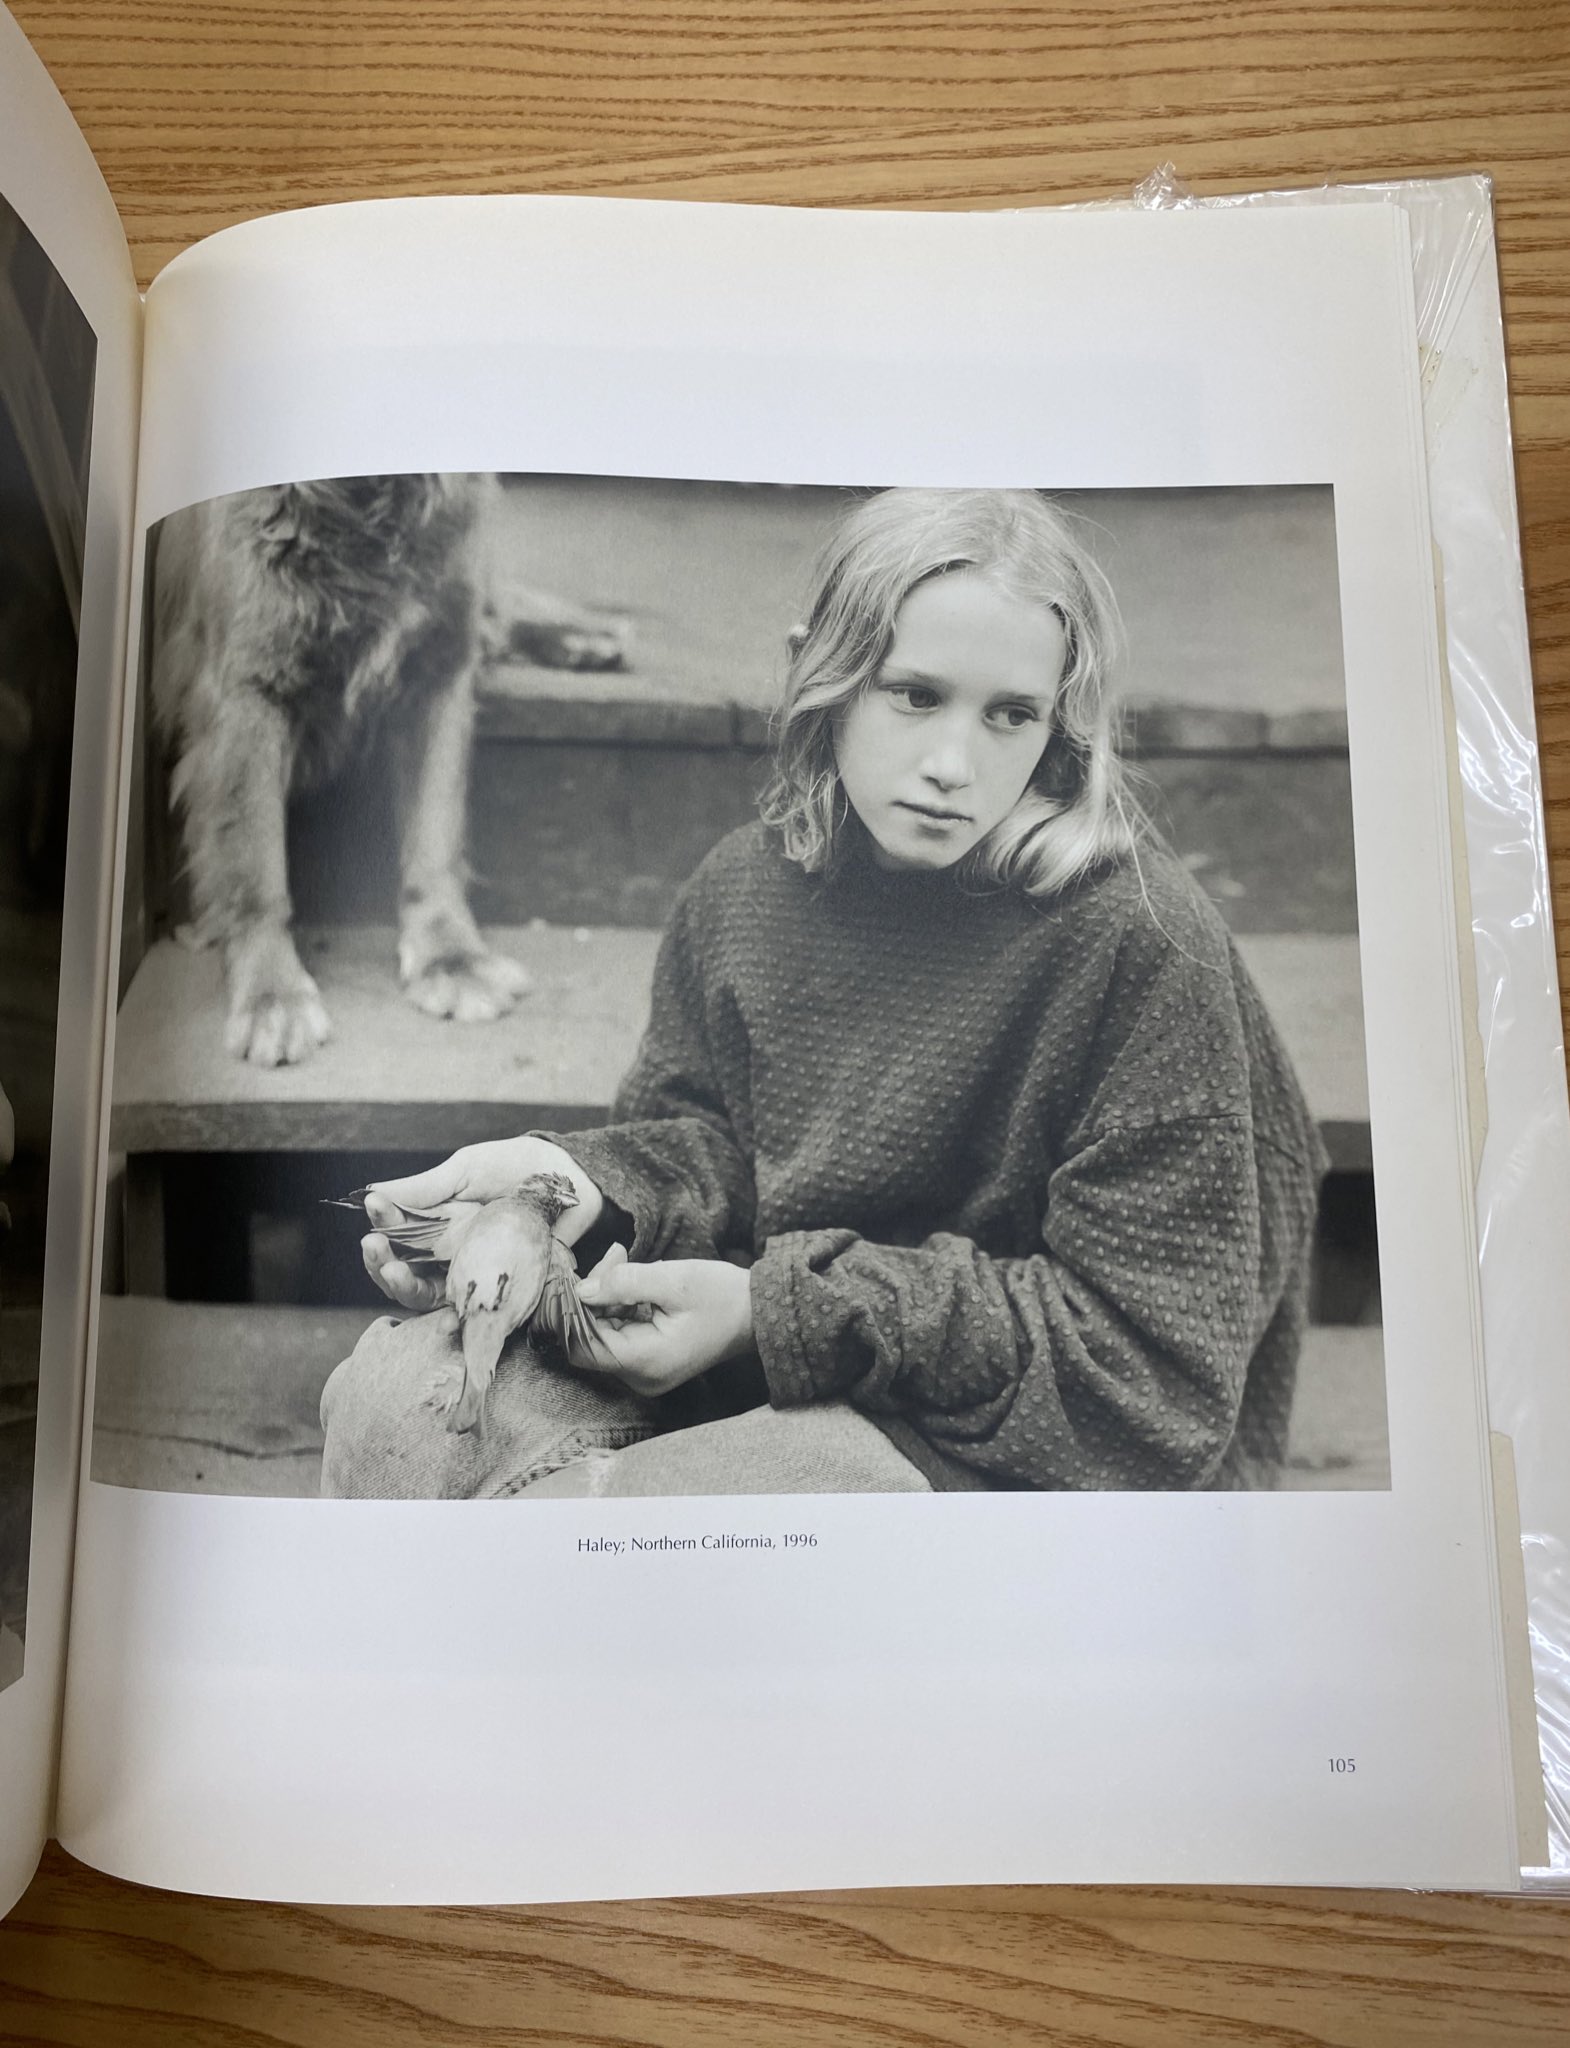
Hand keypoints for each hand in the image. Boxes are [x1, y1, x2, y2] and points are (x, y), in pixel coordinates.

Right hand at [360, 1135, 602, 1312]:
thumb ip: (425, 1187)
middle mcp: (444, 1254)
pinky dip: (452, 1318)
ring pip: (424, 1295)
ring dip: (403, 1287)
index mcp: (432, 1224)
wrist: (567, 1179)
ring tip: (394, 1271)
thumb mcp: (466, 1170)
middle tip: (374, 1247)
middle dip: (381, 1263)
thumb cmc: (513, 1168)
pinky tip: (442, 1315)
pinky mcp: (495, 1293)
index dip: (381, 1221)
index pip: (394, 1231)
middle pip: (401, 1272)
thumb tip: (374, 1191)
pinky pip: (470, 1312)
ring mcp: (469, 1275)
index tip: (375, 1205)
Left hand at [574, 1246, 752, 1397]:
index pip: (584, 1344)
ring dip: (606, 1298)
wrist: (757, 1314)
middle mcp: (641, 1377)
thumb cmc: (722, 1296)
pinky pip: (621, 1335)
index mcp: (645, 1362)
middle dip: (593, 1298)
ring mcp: (646, 1373)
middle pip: (592, 1339)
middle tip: (612, 1259)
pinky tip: (632, 1280)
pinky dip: (620, 1307)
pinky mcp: (651, 1362)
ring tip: (622, 1261)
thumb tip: (582, 1290)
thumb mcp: (673, 1280)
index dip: (573, 1311)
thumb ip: (624, 1283)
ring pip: (604, 1334)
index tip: (576, 1275)